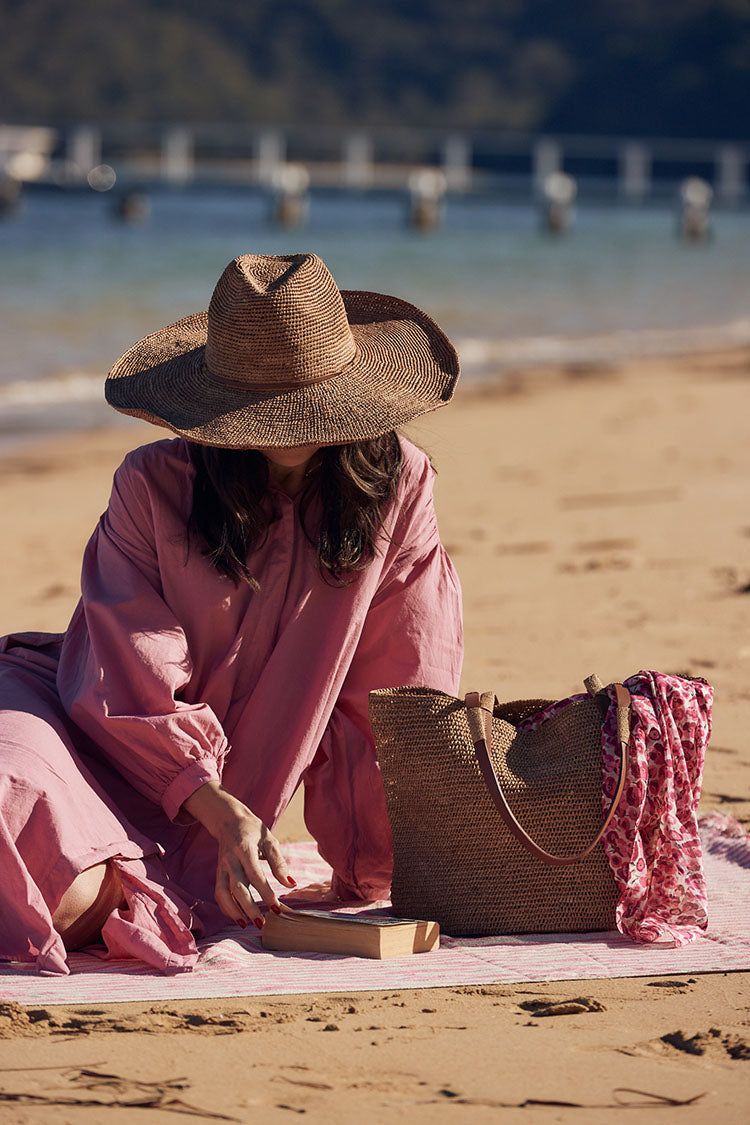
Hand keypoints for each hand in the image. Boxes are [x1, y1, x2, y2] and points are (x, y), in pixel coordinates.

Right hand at [181, 781, 295, 927]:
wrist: (229, 821)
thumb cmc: (254, 831)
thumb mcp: (270, 840)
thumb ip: (279, 863)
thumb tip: (290, 884)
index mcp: (244, 849)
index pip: (255, 874)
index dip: (265, 892)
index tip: (277, 907)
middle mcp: (230, 860)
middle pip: (237, 888)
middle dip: (249, 908)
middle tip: (263, 923)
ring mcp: (222, 867)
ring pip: (223, 893)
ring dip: (234, 912)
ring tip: (247, 925)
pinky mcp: (218, 873)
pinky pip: (219, 893)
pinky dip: (226, 908)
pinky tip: (238, 918)